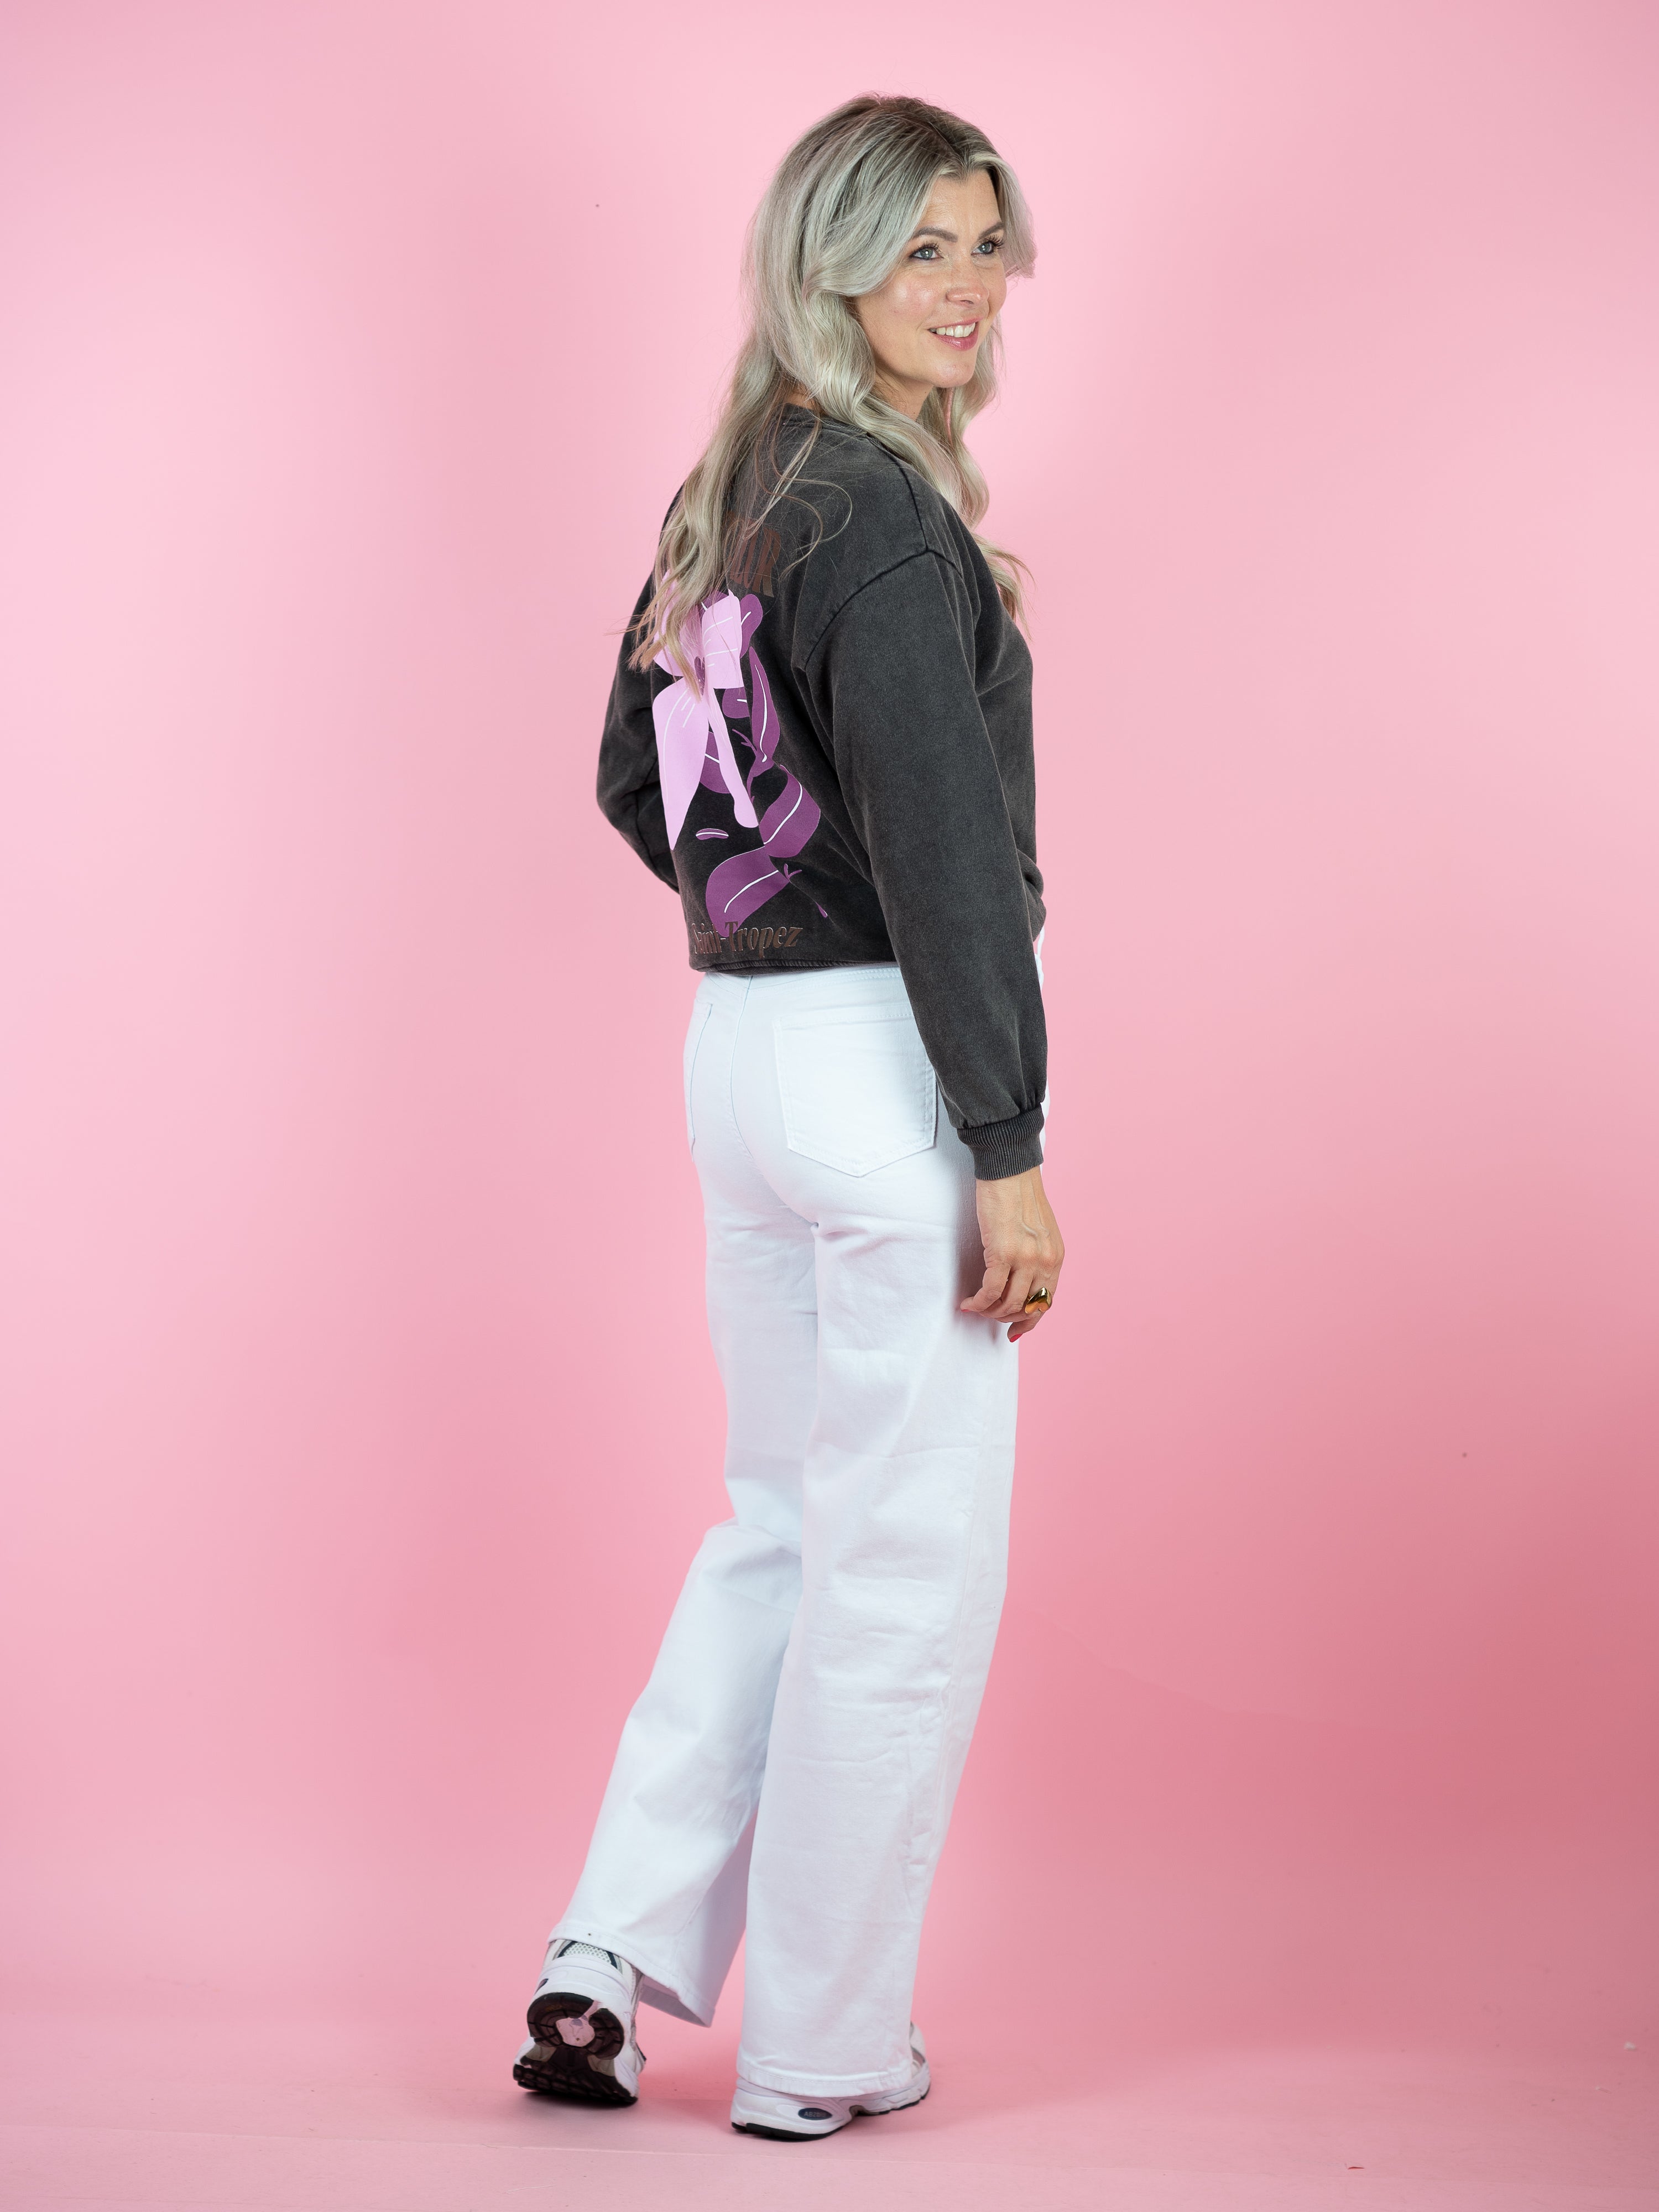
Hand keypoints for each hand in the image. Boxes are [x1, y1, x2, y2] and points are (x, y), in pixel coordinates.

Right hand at [959, 1166, 1064, 1341]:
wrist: (1008, 1168)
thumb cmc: (1018, 1194)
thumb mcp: (1038, 1230)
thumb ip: (1036, 1256)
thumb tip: (1021, 1282)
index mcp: (1056, 1256)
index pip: (1046, 1301)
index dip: (1029, 1321)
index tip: (1014, 1329)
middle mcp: (1045, 1260)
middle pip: (1026, 1307)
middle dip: (1004, 1317)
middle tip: (987, 1314)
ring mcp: (1025, 1258)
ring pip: (1007, 1303)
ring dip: (989, 1312)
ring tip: (975, 1306)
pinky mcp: (1002, 1252)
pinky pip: (990, 1291)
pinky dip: (978, 1303)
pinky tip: (967, 1302)